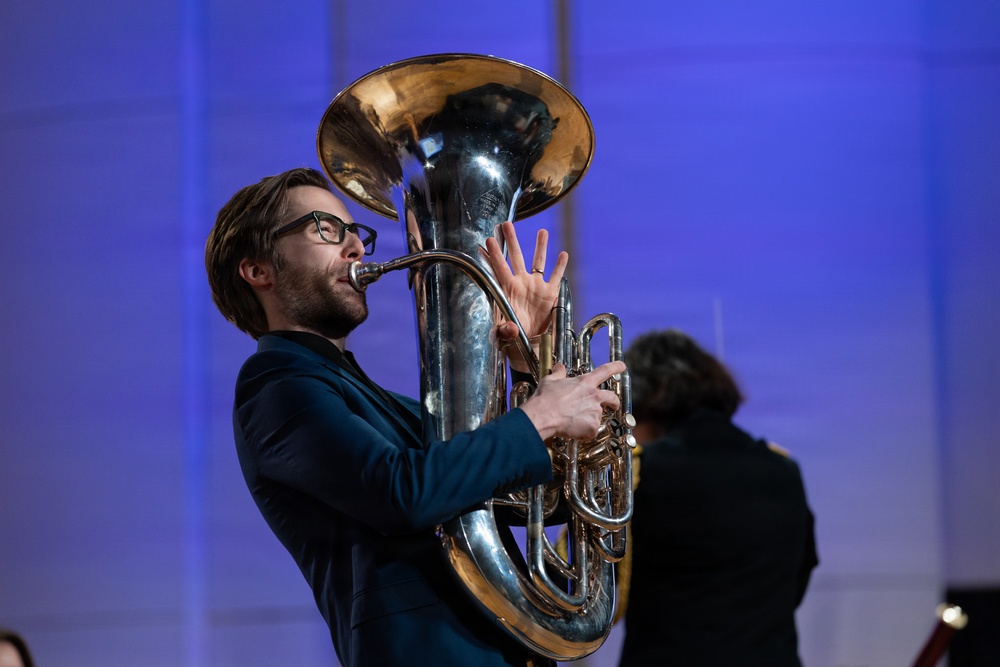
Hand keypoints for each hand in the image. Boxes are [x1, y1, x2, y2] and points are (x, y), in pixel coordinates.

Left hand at [485, 221, 567, 342]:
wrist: (529, 343)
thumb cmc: (512, 336)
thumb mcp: (505, 334)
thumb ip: (506, 330)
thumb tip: (511, 328)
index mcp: (508, 290)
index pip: (499, 268)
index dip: (494, 255)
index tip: (487, 240)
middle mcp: (522, 283)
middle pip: (516, 257)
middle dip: (511, 240)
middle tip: (506, 223)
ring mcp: (536, 287)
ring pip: (538, 262)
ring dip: (540, 246)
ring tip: (542, 231)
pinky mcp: (550, 294)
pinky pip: (556, 277)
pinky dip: (560, 266)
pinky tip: (563, 254)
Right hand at [518, 361, 625, 441]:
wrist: (543, 416)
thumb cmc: (545, 399)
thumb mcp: (550, 381)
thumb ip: (558, 374)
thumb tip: (559, 367)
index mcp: (585, 382)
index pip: (604, 371)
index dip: (615, 367)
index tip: (622, 366)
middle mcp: (593, 396)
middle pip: (612, 397)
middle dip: (614, 402)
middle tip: (613, 405)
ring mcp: (595, 411)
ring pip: (597, 417)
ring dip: (589, 419)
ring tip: (573, 421)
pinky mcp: (593, 426)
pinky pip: (591, 431)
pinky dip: (584, 432)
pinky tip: (573, 430)